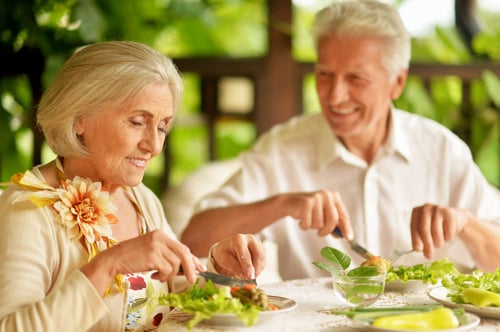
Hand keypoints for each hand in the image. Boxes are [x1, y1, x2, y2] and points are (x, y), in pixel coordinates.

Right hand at [85, 229, 203, 292]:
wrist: (114, 259)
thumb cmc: (133, 257)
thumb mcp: (152, 251)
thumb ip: (168, 255)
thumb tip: (188, 266)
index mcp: (161, 234)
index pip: (182, 247)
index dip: (193, 259)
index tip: (200, 268)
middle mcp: (160, 237)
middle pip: (184, 254)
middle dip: (190, 268)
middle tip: (192, 280)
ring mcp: (156, 245)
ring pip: (175, 264)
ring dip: (169, 275)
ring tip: (158, 276)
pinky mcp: (152, 255)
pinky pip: (167, 270)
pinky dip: (162, 277)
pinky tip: (153, 276)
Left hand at [210, 234, 264, 279]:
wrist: (227, 248)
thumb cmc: (225, 253)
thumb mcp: (224, 260)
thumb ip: (235, 267)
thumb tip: (245, 275)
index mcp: (238, 240)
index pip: (245, 254)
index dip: (248, 266)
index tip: (250, 276)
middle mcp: (249, 239)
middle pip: (258, 255)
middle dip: (255, 269)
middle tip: (250, 279)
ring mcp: (257, 243)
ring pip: (262, 258)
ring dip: (257, 270)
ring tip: (249, 276)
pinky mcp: (261, 249)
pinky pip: (263, 261)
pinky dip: (259, 268)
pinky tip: (251, 271)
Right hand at [281, 189, 350, 237]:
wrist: (290, 202)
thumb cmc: (309, 210)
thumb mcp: (323, 215)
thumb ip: (334, 224)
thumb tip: (343, 236)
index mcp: (334, 196)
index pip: (343, 215)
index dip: (346, 228)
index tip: (348, 238)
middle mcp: (326, 195)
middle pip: (333, 220)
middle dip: (326, 230)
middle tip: (320, 233)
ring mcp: (316, 197)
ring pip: (319, 224)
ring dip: (312, 227)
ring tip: (308, 219)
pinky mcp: (306, 202)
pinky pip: (308, 224)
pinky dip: (304, 226)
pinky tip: (301, 219)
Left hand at [410, 204, 470, 258]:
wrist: (455, 218)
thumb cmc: (436, 226)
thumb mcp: (426, 231)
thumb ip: (420, 239)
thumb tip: (419, 249)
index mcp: (416, 212)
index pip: (414, 228)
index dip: (416, 240)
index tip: (418, 250)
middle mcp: (426, 208)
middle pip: (424, 230)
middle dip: (427, 244)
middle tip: (429, 255)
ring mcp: (438, 209)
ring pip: (436, 232)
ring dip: (439, 242)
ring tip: (440, 242)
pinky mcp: (449, 213)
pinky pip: (448, 232)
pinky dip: (448, 238)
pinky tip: (448, 233)